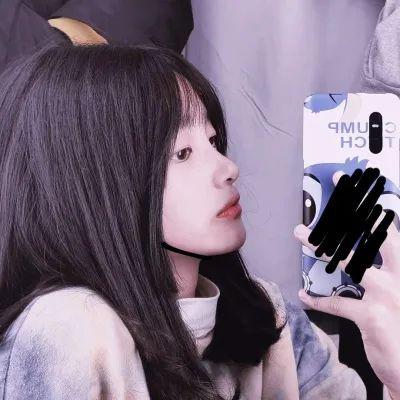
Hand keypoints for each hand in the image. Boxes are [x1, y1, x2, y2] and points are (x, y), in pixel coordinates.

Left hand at [294, 170, 399, 396]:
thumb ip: (387, 272)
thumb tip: (365, 256)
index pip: (390, 228)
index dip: (371, 202)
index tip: (355, 182)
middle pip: (373, 233)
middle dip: (352, 207)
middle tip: (336, 184)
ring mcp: (388, 295)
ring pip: (348, 261)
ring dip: (320, 247)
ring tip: (300, 235)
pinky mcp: (373, 317)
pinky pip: (338, 303)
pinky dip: (319, 299)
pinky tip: (305, 295)